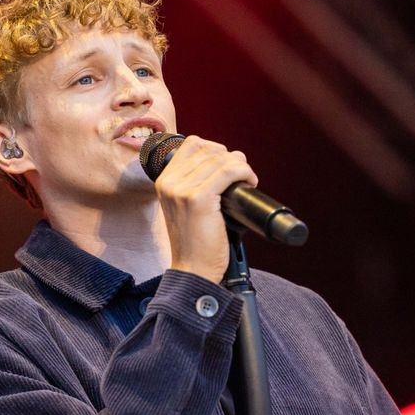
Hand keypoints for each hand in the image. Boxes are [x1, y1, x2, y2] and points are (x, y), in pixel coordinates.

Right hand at [153, 135, 257, 283]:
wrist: (193, 270)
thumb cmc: (195, 242)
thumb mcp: (185, 207)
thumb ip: (194, 183)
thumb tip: (225, 160)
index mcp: (164, 181)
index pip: (192, 144)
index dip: (216, 149)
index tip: (228, 164)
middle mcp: (169, 182)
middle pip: (209, 150)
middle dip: (231, 158)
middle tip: (242, 175)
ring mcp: (182, 189)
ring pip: (221, 159)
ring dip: (241, 166)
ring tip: (247, 180)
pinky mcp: (198, 199)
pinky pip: (229, 171)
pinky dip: (245, 173)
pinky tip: (249, 183)